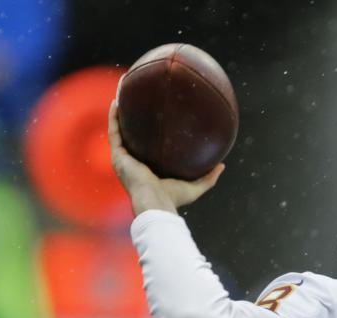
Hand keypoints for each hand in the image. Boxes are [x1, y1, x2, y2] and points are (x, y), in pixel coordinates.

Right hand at [108, 97, 223, 215]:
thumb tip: (222, 165)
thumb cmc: (173, 199)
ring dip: (119, 114)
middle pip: (131, 138)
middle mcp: (133, 164)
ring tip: (124, 95)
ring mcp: (123, 159)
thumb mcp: (195, 187)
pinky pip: (114, 132)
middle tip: (139, 104)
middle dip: (133, 122)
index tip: (157, 121)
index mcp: (148, 171)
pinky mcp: (117, 155)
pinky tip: (117, 101)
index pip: (147, 150)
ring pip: (119, 132)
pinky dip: (113, 117)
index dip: (150, 136)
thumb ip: (208, 177)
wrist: (156, 203)